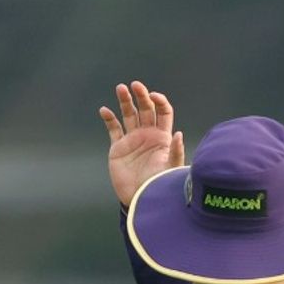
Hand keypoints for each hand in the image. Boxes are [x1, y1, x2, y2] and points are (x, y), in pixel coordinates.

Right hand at [100, 80, 184, 206]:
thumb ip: (175, 152)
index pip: (163, 112)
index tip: (153, 97)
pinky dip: (109, 119)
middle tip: (135, 85)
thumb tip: (179, 134)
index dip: (159, 101)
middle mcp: (148, 135)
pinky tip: (105, 110)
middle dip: (141, 96)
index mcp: (162, 137)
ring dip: (125, 101)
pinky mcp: (118, 147)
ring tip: (121, 88)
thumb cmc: (160, 185)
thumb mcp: (170, 168)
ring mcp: (133, 140)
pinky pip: (113, 129)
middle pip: (145, 109)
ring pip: (128, 115)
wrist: (141, 198)